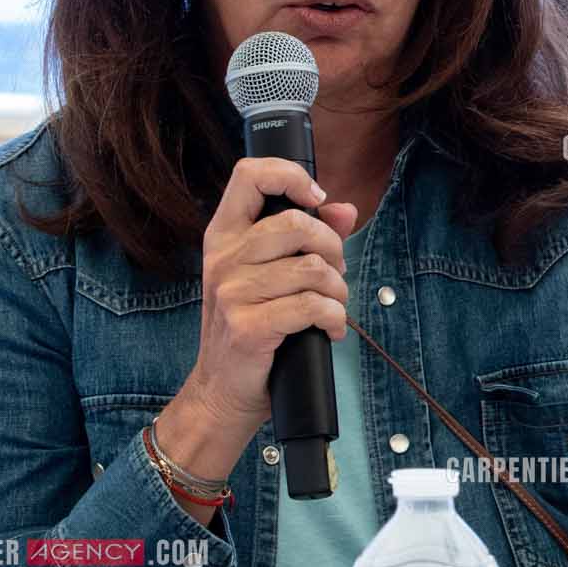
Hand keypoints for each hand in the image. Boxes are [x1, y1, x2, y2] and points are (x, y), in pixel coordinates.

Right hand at [173, 156, 360, 470]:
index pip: (249, 175)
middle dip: (333, 248)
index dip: (289, 175)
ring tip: (332, 307)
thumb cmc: (250, 327)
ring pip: (313, 269)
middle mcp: (223, 259)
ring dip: (338, 291)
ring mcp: (232, 293)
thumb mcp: (270, 276)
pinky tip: (330, 330)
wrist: (222, 391)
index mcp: (223, 236)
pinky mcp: (248, 328)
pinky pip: (312, 307)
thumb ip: (309, 238)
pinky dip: (335, 319)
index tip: (317, 199)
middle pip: (297, 223)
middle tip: (335, 274)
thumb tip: (345, 210)